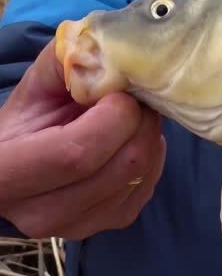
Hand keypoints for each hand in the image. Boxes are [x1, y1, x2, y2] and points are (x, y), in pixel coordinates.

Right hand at [0, 39, 165, 239]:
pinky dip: (152, 158)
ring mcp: (76, 226)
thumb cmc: (27, 122)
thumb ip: (65, 64)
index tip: (118, 93)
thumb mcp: (36, 87)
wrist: (23, 164)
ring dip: (149, 137)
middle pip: (121, 165)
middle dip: (140, 122)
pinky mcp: (106, 225)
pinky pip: (147, 188)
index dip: (112, 119)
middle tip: (137, 97)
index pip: (77, 154)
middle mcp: (39, 212)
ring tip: (136, 116)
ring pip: (139, 176)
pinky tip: (134, 140)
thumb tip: (103, 50)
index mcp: (6, 174)